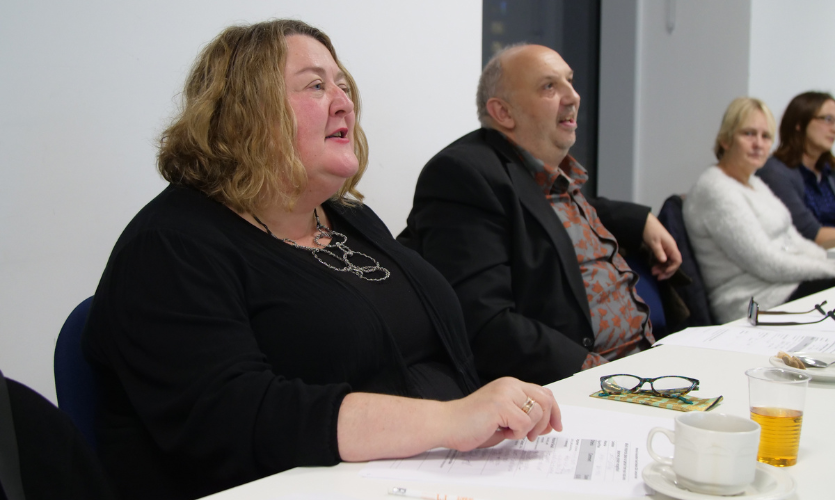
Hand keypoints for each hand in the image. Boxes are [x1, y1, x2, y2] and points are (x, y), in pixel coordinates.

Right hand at [439, 377, 561, 451]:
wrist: (446, 424)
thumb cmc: (470, 423)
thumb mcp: (504, 416)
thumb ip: (523, 414)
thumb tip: (547, 424)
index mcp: (510, 385)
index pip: (543, 393)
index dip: (554, 411)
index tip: (555, 426)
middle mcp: (509, 385)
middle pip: (546, 400)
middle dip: (545, 422)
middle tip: (533, 436)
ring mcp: (505, 393)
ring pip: (537, 413)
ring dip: (526, 429)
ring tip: (508, 432)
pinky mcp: (500, 404)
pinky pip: (524, 422)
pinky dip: (516, 433)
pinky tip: (501, 432)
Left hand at [642, 213, 681, 279]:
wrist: (645, 222)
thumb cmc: (650, 230)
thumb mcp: (654, 242)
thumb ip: (659, 251)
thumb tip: (664, 261)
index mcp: (672, 246)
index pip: (677, 261)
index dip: (672, 269)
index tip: (663, 274)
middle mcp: (671, 248)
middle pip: (673, 263)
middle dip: (666, 271)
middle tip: (657, 276)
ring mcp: (667, 249)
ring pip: (668, 262)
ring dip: (662, 269)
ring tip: (653, 272)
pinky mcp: (662, 249)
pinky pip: (664, 259)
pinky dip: (660, 264)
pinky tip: (654, 267)